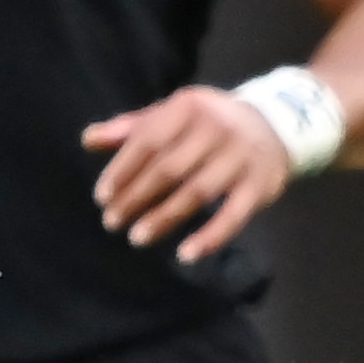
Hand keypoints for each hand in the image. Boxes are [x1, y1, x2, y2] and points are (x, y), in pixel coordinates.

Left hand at [83, 86, 296, 262]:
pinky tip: (186, 255)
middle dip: (136, 198)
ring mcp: (241, 158)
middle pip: (169, 169)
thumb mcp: (174, 115)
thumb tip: (88, 139)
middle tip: (112, 222)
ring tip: (137, 238)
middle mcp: (217, 129)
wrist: (275, 126)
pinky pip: (234, 216)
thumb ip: (132, 128)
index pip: (148, 141)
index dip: (122, 171)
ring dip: (164, 218)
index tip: (102, 197)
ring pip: (196, 193)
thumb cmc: (210, 124)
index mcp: (189, 107)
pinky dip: (210, 237)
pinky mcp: (261, 186)